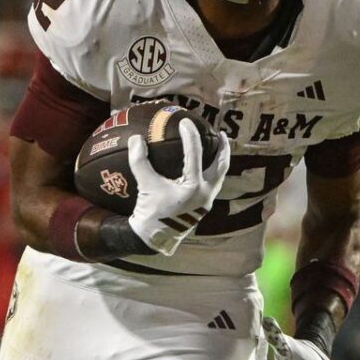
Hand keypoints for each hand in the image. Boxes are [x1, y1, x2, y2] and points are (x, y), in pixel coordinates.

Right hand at [126, 119, 229, 254]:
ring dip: (219, 161)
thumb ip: (140, 161)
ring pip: (219, 176)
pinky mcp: (203, 207)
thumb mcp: (145, 184)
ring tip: (218, 147)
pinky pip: (212, 184)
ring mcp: (206, 201)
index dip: (190, 135)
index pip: (195, 154)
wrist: (155, 238)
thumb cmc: (151, 212)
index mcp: (193, 186)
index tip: (185, 122)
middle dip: (223, 148)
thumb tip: (136, 138)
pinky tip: (204, 167)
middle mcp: (205, 193)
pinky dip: (211, 172)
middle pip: (221, 166)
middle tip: (220, 133)